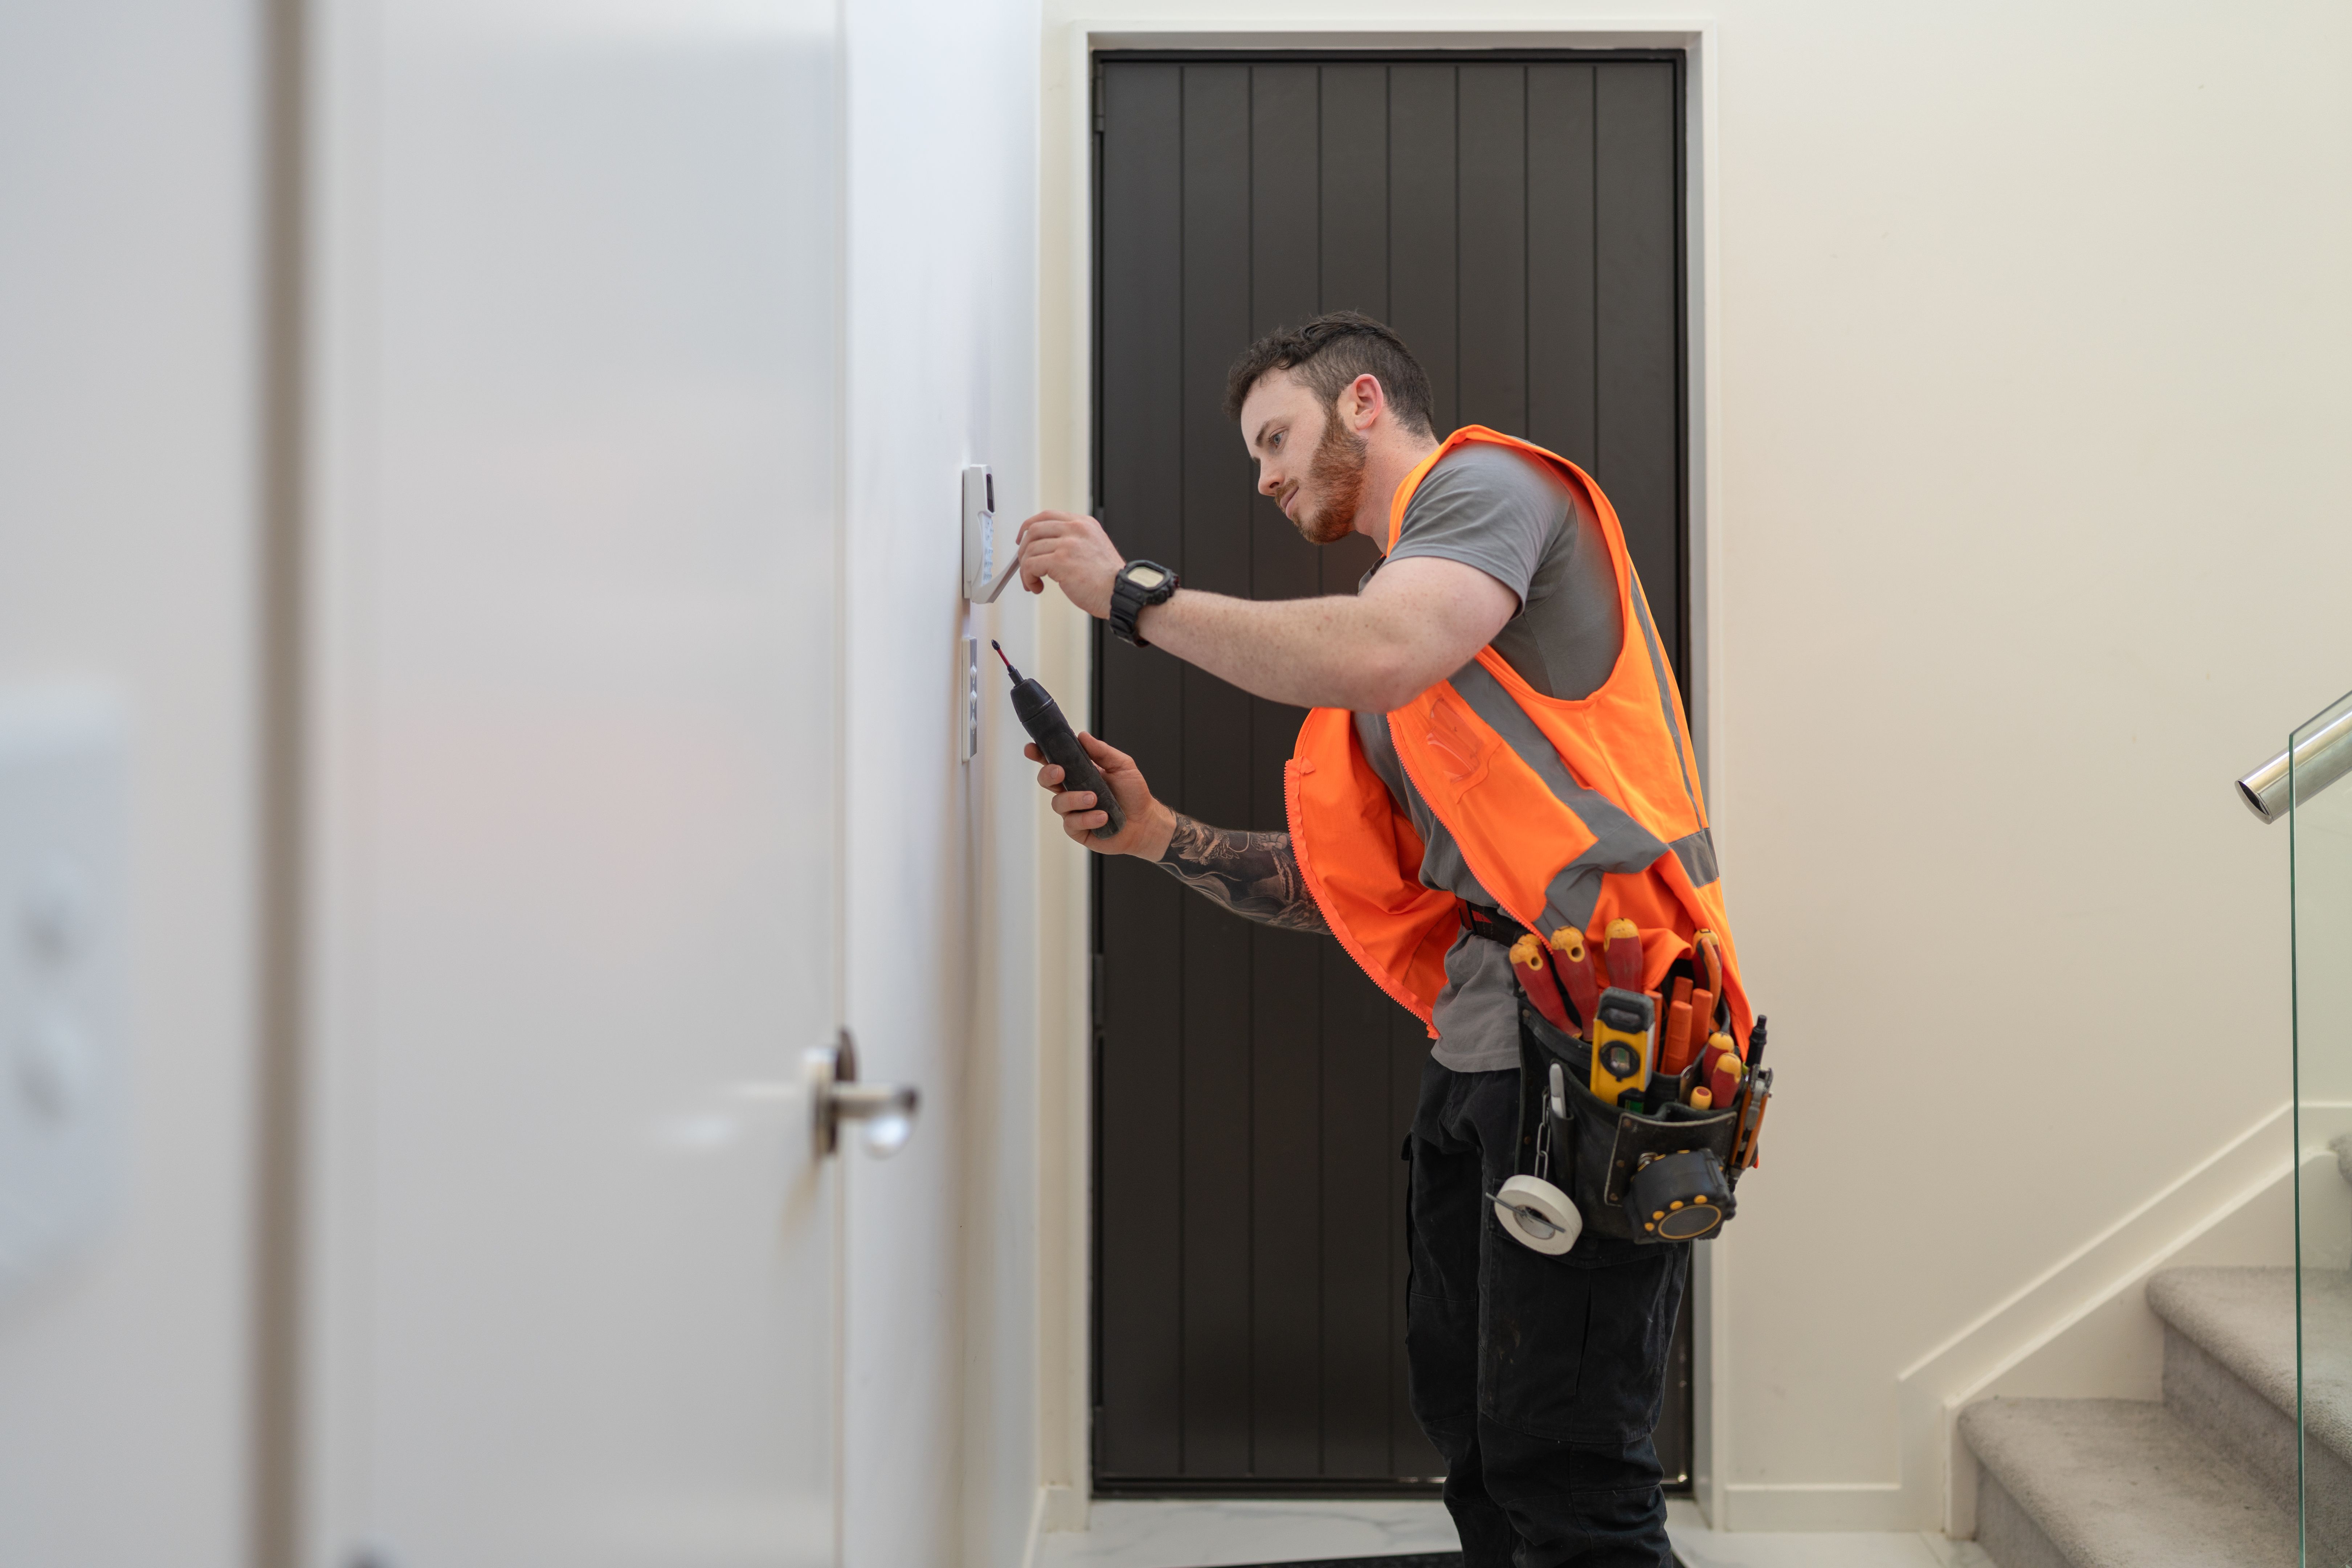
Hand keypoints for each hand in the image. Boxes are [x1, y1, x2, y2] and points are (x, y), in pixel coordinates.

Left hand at [1016, 510, 1123, 619]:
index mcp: (1083, 523)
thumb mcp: (1093, 547)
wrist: (1120, 593)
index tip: (1022, 539)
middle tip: (1026, 566)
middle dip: (1023, 550)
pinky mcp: (1061, 561)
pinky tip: (1037, 586)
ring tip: (1034, 582)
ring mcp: (1068, 543)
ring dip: (1026, 569)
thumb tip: (1045, 548)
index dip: (1029, 527)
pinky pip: (1031, 565)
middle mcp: (1076, 529)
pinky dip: (1028, 578)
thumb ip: (1073, 541)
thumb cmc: (1108, 579)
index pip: (1047, 516)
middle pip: (1034, 530)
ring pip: (1030, 549)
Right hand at [1024, 732, 1174, 857]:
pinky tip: (1103, 817)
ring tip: (1094, 798)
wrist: (1145, 822)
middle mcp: (1072, 790)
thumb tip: (1082, 736)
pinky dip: (1087, 818)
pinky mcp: (1078, 829)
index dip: (1039, 754)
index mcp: (1079, 772)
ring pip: (1058, 803)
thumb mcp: (1122, 765)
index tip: (1032, 748)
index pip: (1054, 760)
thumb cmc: (1133, 794)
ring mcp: (1073, 811)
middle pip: (1046, 780)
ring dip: (1075, 799)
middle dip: (1048, 774)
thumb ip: (1102, 751)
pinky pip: (1072, 823)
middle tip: (1060, 772)